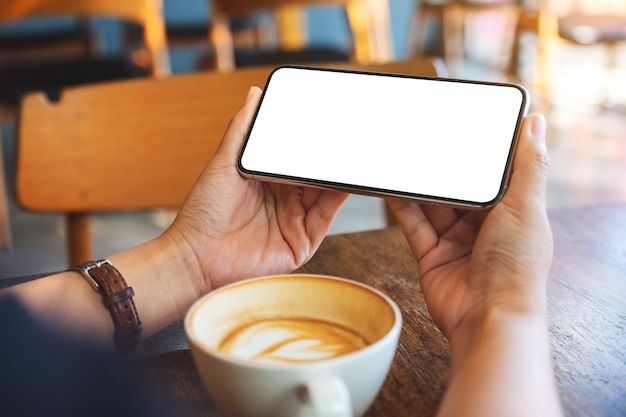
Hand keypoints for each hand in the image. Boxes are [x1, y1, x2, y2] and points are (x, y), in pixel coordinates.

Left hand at [166, 87, 348, 291]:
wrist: (195, 258)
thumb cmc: (203, 213)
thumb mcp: (224, 162)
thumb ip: (242, 129)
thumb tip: (254, 94)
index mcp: (267, 180)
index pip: (296, 157)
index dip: (310, 141)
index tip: (327, 120)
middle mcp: (284, 200)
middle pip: (314, 174)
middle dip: (329, 156)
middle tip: (346, 133)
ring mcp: (294, 221)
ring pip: (325, 193)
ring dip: (338, 174)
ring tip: (351, 152)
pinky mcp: (302, 243)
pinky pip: (325, 216)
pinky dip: (338, 198)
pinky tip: (344, 180)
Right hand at [387, 114, 551, 339]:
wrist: (487, 319)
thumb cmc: (515, 268)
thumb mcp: (525, 206)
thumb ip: (528, 165)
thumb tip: (535, 123)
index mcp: (512, 213)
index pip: (493, 176)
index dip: (479, 155)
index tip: (463, 129)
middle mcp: (484, 227)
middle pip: (459, 190)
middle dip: (444, 169)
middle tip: (426, 140)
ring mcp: (456, 242)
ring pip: (433, 205)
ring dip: (421, 185)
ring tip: (404, 158)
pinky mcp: (431, 256)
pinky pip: (414, 225)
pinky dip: (403, 206)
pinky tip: (393, 187)